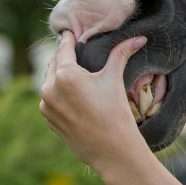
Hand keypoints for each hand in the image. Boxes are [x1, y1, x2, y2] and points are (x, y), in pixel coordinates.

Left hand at [40, 31, 152, 172]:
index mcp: (65, 75)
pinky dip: (58, 94)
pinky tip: (71, 95)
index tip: (69, 32)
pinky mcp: (49, 120)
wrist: (112, 152)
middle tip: (72, 50)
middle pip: (54, 64)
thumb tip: (138, 38)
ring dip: (58, 75)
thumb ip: (120, 54)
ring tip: (72, 72)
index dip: (68, 39)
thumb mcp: (115, 80)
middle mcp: (49, 89)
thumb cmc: (115, 114)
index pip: (64, 49)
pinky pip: (50, 100)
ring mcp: (47, 106)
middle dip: (63, 57)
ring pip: (49, 82)